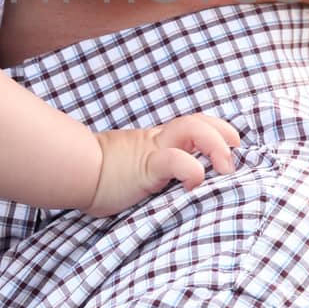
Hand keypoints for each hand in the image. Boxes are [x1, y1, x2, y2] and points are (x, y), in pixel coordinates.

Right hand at [88, 115, 239, 215]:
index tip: (233, 145)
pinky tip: (195, 183)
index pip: (193, 123)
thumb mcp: (134, 169)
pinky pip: (174, 160)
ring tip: (225, 168)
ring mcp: (151, 151)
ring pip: (192, 130)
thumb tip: (175, 187)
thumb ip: (154, 172)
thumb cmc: (101, 177)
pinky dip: (192, 169)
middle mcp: (157, 141)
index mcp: (157, 141)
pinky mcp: (145, 167)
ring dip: (216, 145)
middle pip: (197, 120)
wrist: (74, 172)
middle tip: (234, 155)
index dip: (217, 128)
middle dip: (223, 134)